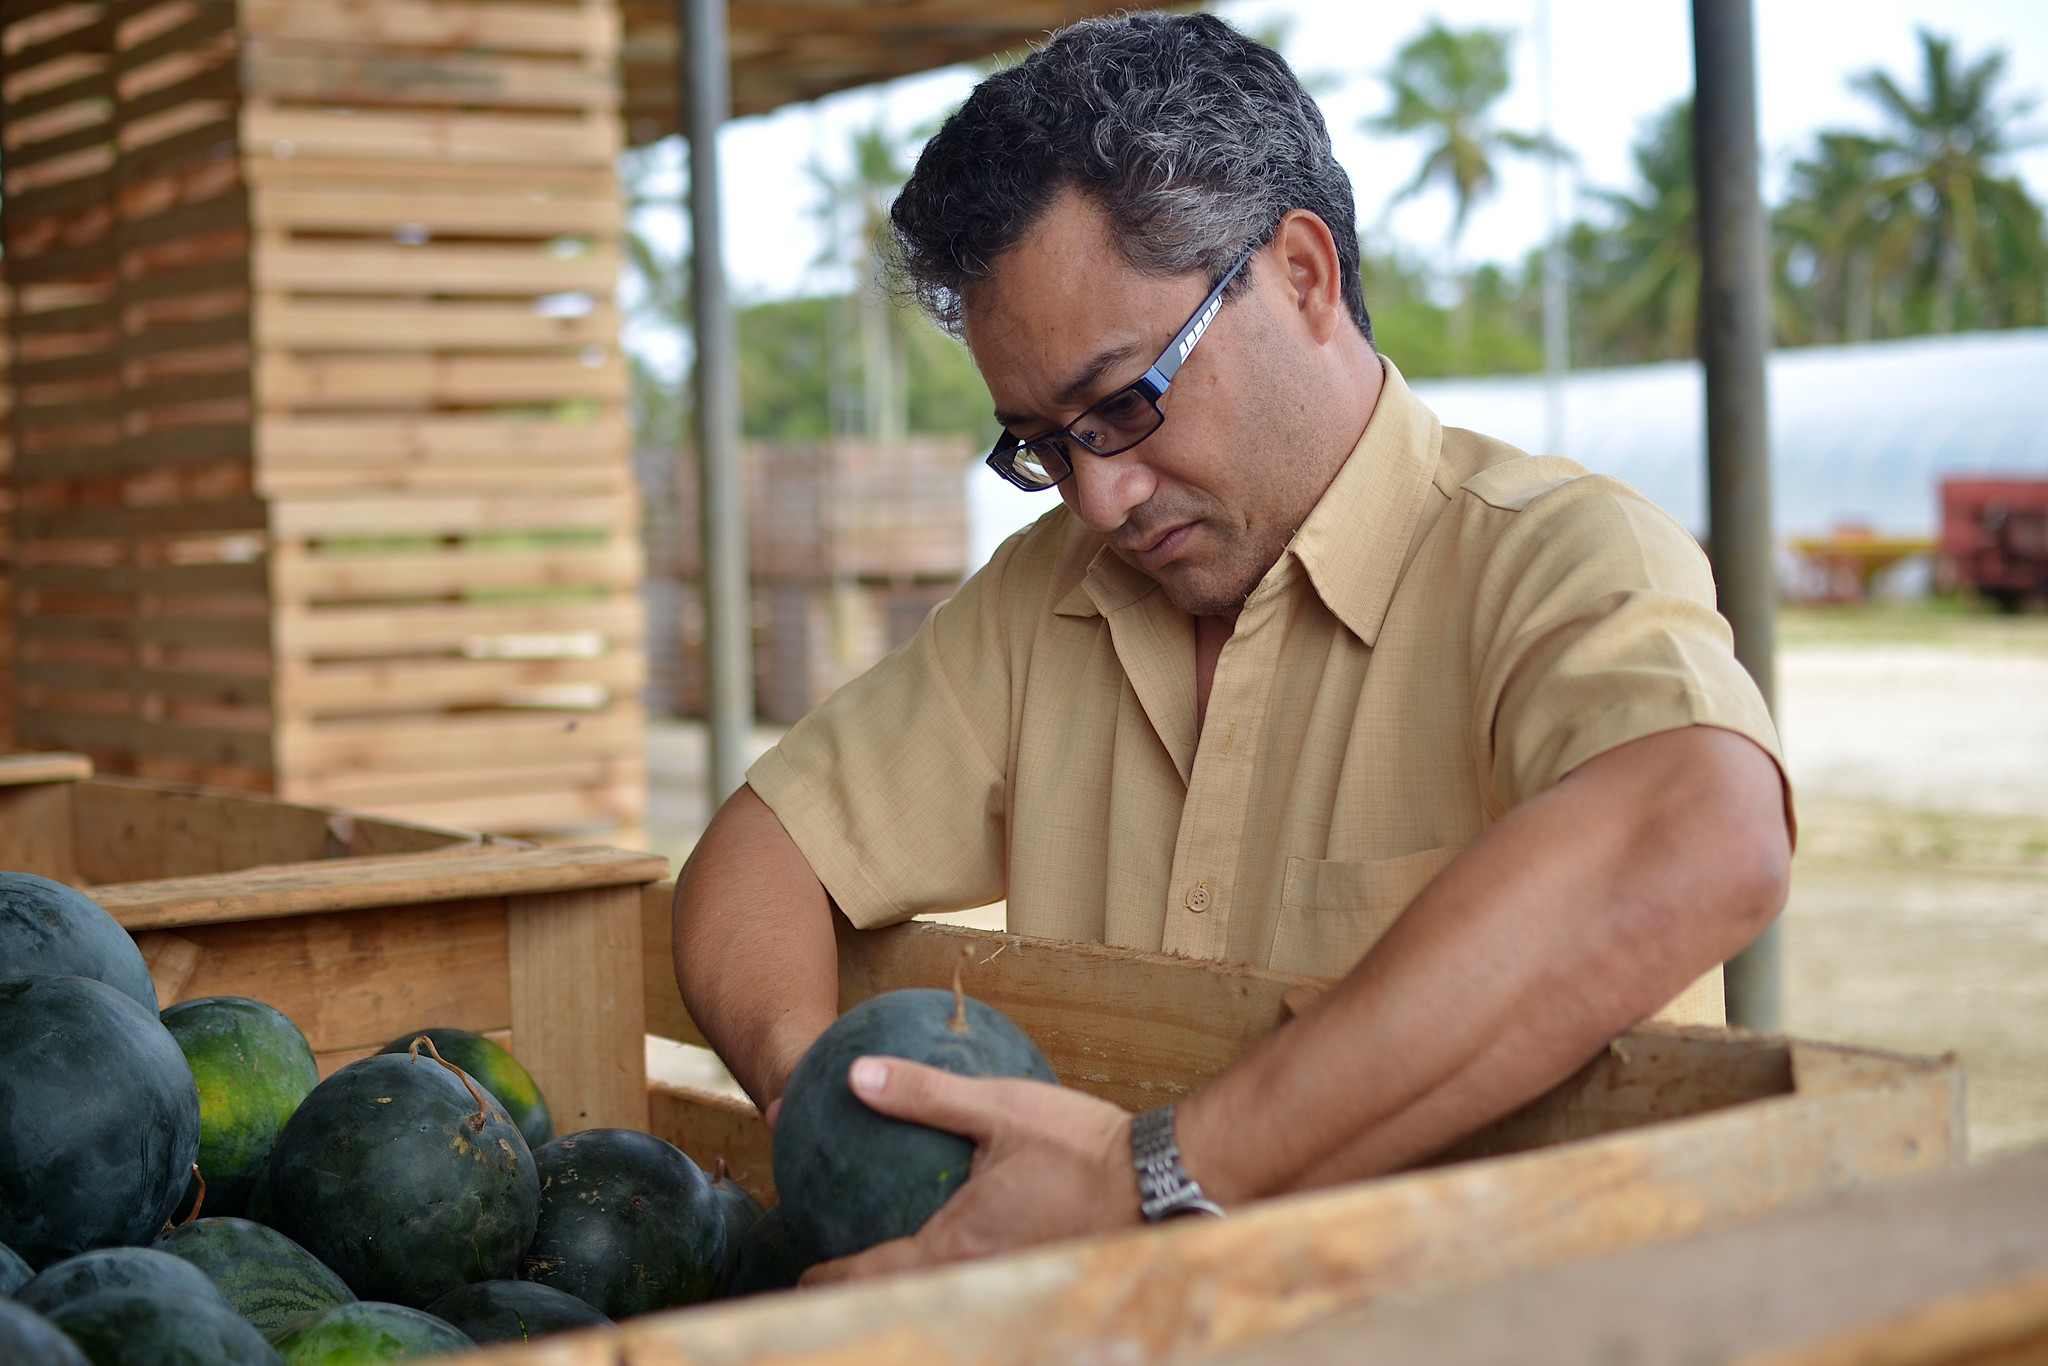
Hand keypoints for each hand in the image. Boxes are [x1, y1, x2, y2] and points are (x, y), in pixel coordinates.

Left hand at [798, 1056, 1140, 1284]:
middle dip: (864, 1290)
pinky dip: (951, 1270)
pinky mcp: (1038, 1270)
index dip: (830, 1278)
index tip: (806, 1272)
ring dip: (909, 1281)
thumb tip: (857, 1077)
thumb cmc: (1081, 1146)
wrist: (1161, 1180)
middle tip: (833, 1273)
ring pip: (942, 1292)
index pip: (873, 1275)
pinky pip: (980, 1278)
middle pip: (902, 1296)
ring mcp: (1011, 1280)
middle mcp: (978, 1275)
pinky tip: (956, 1239)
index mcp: (957, 1244)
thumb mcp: (999, 1106)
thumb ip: (925, 1093)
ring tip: (886, 1260)